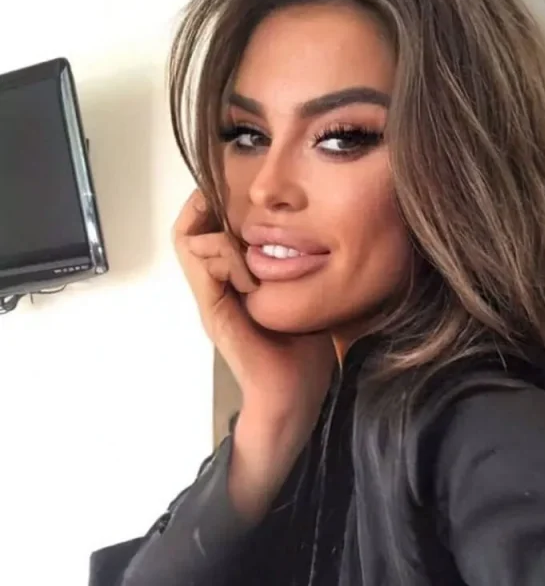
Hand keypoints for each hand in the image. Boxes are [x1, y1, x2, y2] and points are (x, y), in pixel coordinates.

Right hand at [173, 190, 335, 437]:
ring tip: (252, 255)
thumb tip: (316, 234)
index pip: (205, 230)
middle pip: (186, 230)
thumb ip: (296, 267)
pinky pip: (204, 266)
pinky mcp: (213, 312)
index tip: (238, 189)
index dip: (214, 203)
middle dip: (207, 207)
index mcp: (231, 284)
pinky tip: (253, 277)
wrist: (293, 396)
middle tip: (233, 204)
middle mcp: (214, 289)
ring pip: (190, 242)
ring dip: (223, 238)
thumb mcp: (302, 296)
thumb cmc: (302, 353)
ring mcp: (211, 300)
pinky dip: (228, 259)